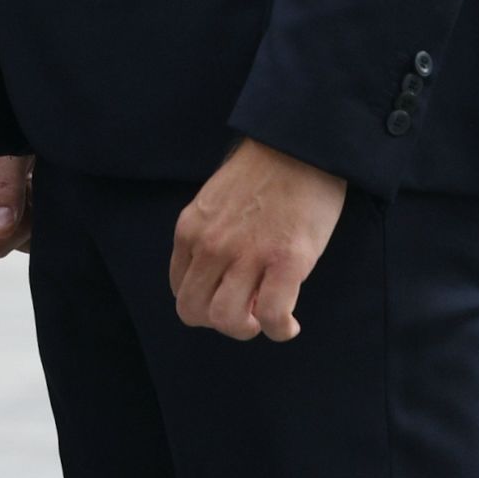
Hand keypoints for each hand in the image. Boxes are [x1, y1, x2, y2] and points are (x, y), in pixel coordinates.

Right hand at [0, 107, 32, 258]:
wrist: (9, 100)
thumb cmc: (3, 116)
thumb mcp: (5, 148)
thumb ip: (4, 188)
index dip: (17, 225)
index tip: (27, 193)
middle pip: (5, 241)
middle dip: (27, 220)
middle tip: (32, 183)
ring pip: (17, 237)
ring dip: (34, 214)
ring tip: (33, 181)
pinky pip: (23, 226)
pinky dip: (36, 210)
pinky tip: (34, 187)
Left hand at [169, 138, 345, 340]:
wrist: (298, 147)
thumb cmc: (262, 175)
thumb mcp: (215, 205)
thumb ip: (210, 238)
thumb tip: (220, 278)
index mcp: (190, 231)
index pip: (180, 290)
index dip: (206, 303)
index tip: (231, 297)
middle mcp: (210, 246)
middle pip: (194, 312)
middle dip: (220, 323)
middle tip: (248, 313)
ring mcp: (246, 254)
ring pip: (227, 320)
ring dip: (248, 330)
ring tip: (267, 318)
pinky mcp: (286, 261)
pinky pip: (270, 315)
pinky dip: (279, 329)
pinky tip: (289, 323)